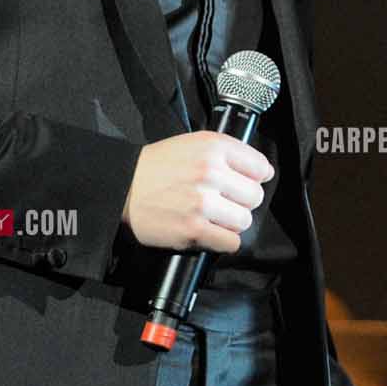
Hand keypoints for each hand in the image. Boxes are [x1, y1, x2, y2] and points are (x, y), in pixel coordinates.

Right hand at [121, 131, 271, 253]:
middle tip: (224, 201)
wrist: (123, 186)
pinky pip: (231, 242)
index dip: (255, 178)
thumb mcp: (194, 143)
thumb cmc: (158, 165)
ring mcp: (202, 202)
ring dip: (232, 222)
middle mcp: (211, 172)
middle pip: (255, 196)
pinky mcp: (193, 229)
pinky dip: (223, 240)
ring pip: (244, 220)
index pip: (261, 167)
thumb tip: (263, 172)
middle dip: (242, 201)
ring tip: (214, 216)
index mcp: (214, 147)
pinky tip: (210, 231)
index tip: (244, 183)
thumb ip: (228, 153)